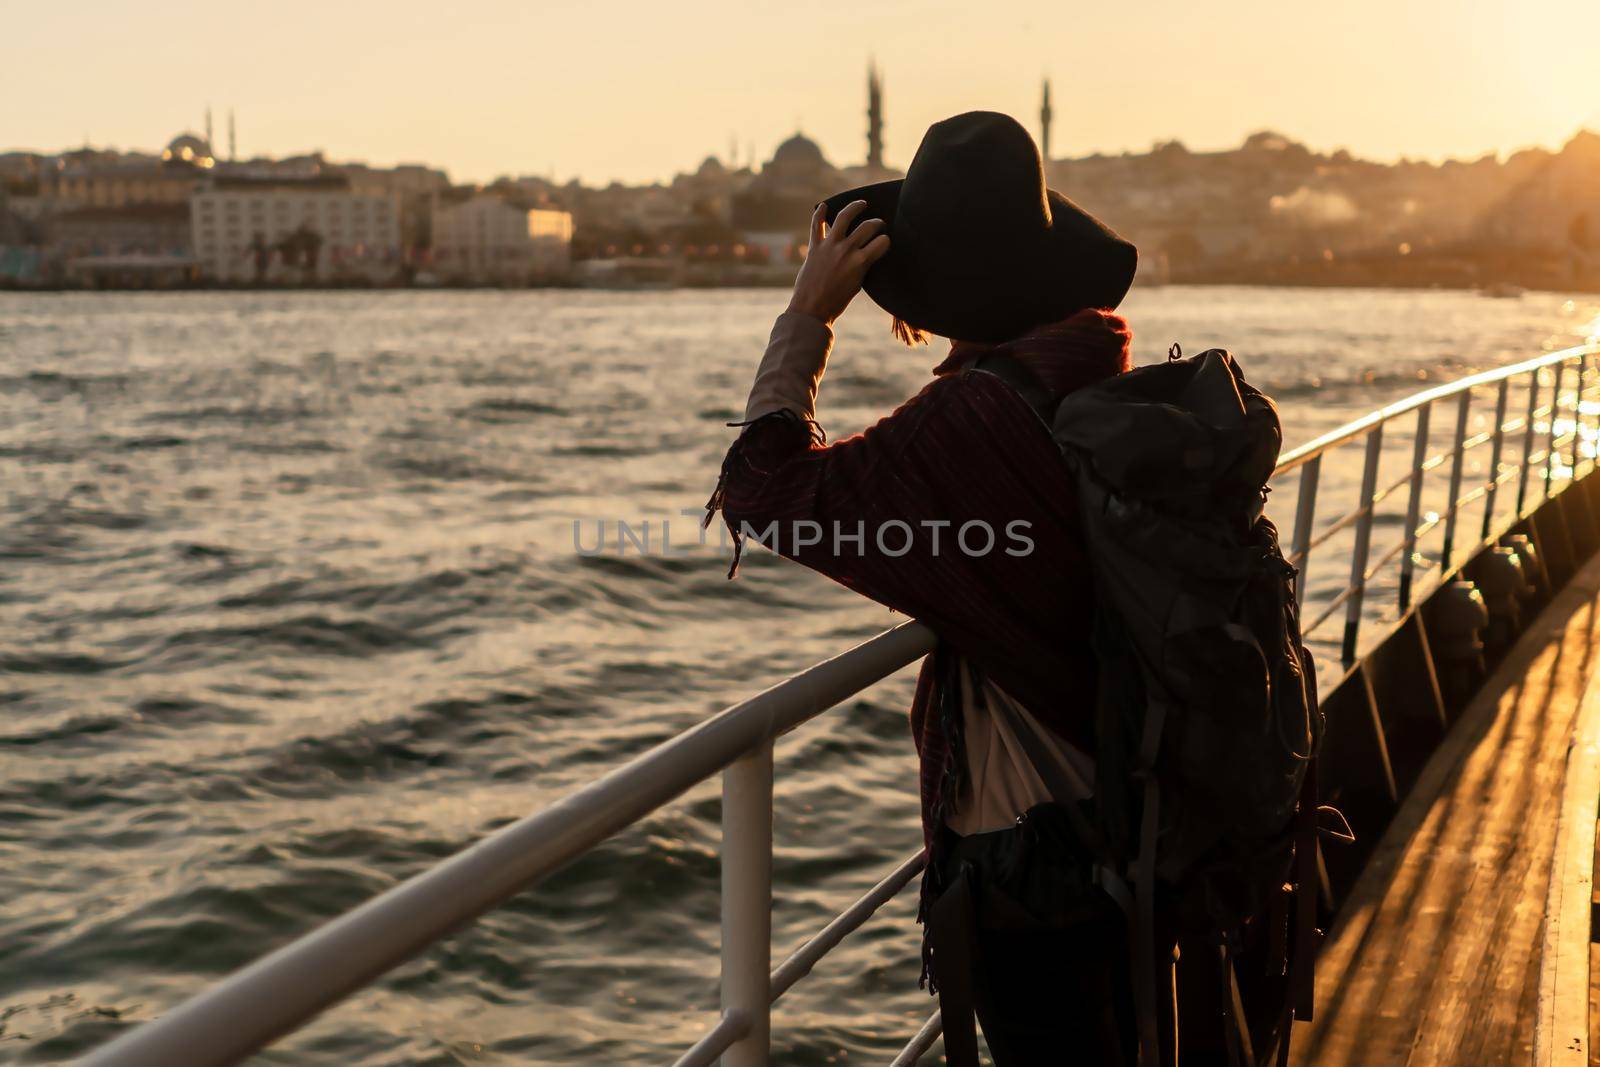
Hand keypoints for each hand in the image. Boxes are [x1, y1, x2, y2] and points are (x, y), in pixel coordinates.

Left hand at [786, 200, 890, 324]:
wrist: (811, 309)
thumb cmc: (836, 302)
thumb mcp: (857, 284)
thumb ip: (863, 266)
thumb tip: (867, 252)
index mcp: (860, 262)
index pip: (882, 242)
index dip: (886, 241)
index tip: (885, 241)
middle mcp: (846, 250)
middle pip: (868, 227)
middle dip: (877, 223)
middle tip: (879, 224)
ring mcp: (829, 246)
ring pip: (844, 217)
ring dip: (855, 207)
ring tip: (861, 204)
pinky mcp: (814, 247)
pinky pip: (816, 225)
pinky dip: (819, 213)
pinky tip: (823, 206)